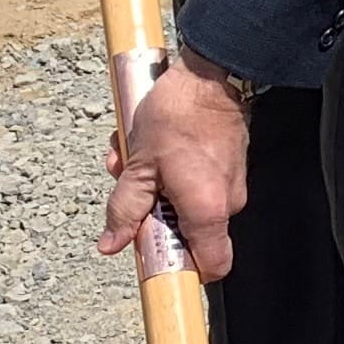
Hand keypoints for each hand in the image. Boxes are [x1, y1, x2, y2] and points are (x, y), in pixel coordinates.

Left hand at [100, 52, 253, 278]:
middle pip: (187, 230)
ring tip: (134, 153)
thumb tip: (112, 243)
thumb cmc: (178, 114)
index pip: (211, 266)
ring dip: (155, 185)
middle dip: (152, 212)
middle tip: (130, 183)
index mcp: (207, 210)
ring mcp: (230, 181)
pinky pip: (196, 180)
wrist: (210, 73)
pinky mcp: (228, 162)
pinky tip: (151, 143)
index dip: (183, 269)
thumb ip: (125, 209)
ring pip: (186, 201)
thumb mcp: (139, 165)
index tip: (156, 256)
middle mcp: (226, 201)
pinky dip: (171, 169)